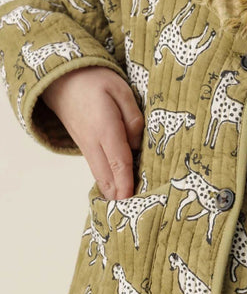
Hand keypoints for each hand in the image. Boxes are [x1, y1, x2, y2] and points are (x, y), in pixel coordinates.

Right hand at [41, 67, 144, 199]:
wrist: (62, 80)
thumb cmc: (95, 81)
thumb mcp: (120, 90)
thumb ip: (133, 117)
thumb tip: (137, 144)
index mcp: (105, 128)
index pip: (119, 161)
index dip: (126, 183)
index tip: (132, 201)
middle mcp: (93, 142)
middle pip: (108, 175)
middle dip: (120, 195)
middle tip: (134, 213)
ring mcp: (86, 146)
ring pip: (101, 175)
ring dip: (113, 192)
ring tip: (128, 208)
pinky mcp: (85, 146)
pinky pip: (97, 168)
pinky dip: (107, 181)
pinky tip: (117, 190)